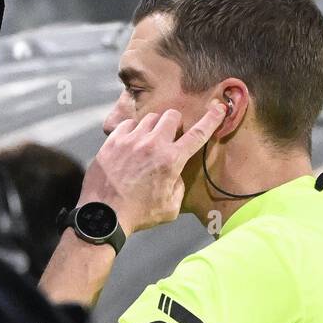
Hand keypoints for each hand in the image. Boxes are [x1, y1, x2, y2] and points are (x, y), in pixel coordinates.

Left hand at [78, 103, 226, 234]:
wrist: (104, 215)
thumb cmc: (138, 214)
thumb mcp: (170, 208)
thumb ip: (178, 186)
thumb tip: (175, 174)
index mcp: (171, 161)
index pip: (197, 134)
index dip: (211, 119)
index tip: (218, 108)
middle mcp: (153, 144)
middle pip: (172, 116)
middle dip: (175, 124)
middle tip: (170, 137)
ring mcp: (132, 140)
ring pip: (150, 118)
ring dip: (154, 128)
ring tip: (148, 143)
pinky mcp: (113, 141)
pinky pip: (128, 124)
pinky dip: (133, 131)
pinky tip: (131, 144)